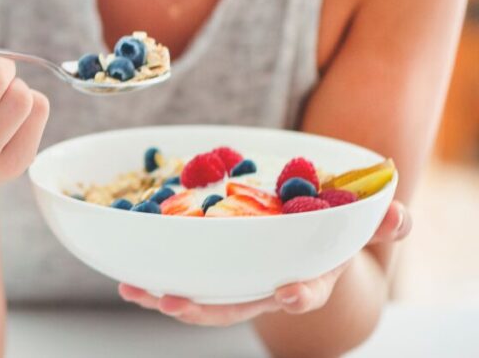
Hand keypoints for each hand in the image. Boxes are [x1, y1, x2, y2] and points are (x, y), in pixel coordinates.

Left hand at [119, 200, 411, 325]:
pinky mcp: (211, 272)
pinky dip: (154, 280)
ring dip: (167, 298)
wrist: (307, 235)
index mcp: (307, 276)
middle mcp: (266, 287)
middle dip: (204, 309)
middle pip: (236, 306)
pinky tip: (126, 276)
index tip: (290, 294)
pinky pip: (182, 280)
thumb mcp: (361, 220)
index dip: (300, 295)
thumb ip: (381, 220)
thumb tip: (398, 214)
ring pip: (201, 300)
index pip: (307, 291)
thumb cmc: (335, 229)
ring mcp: (235, 283)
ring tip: (136, 290)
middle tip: (175, 302)